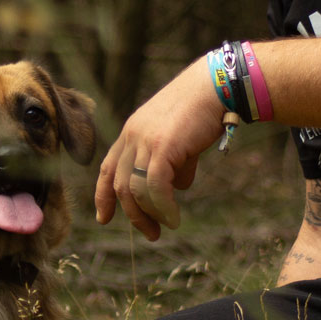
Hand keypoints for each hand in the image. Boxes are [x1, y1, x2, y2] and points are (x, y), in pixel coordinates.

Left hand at [95, 55, 224, 239]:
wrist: (217, 85)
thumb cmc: (202, 111)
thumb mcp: (179, 139)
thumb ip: (173, 162)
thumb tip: (177, 185)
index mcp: (131, 133)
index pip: (108, 168)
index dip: (103, 195)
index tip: (103, 218)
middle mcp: (132, 136)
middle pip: (120, 185)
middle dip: (133, 215)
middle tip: (151, 233)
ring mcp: (145, 141)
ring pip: (136, 190)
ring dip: (150, 215)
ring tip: (167, 226)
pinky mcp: (162, 147)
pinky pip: (156, 187)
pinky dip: (164, 207)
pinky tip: (174, 218)